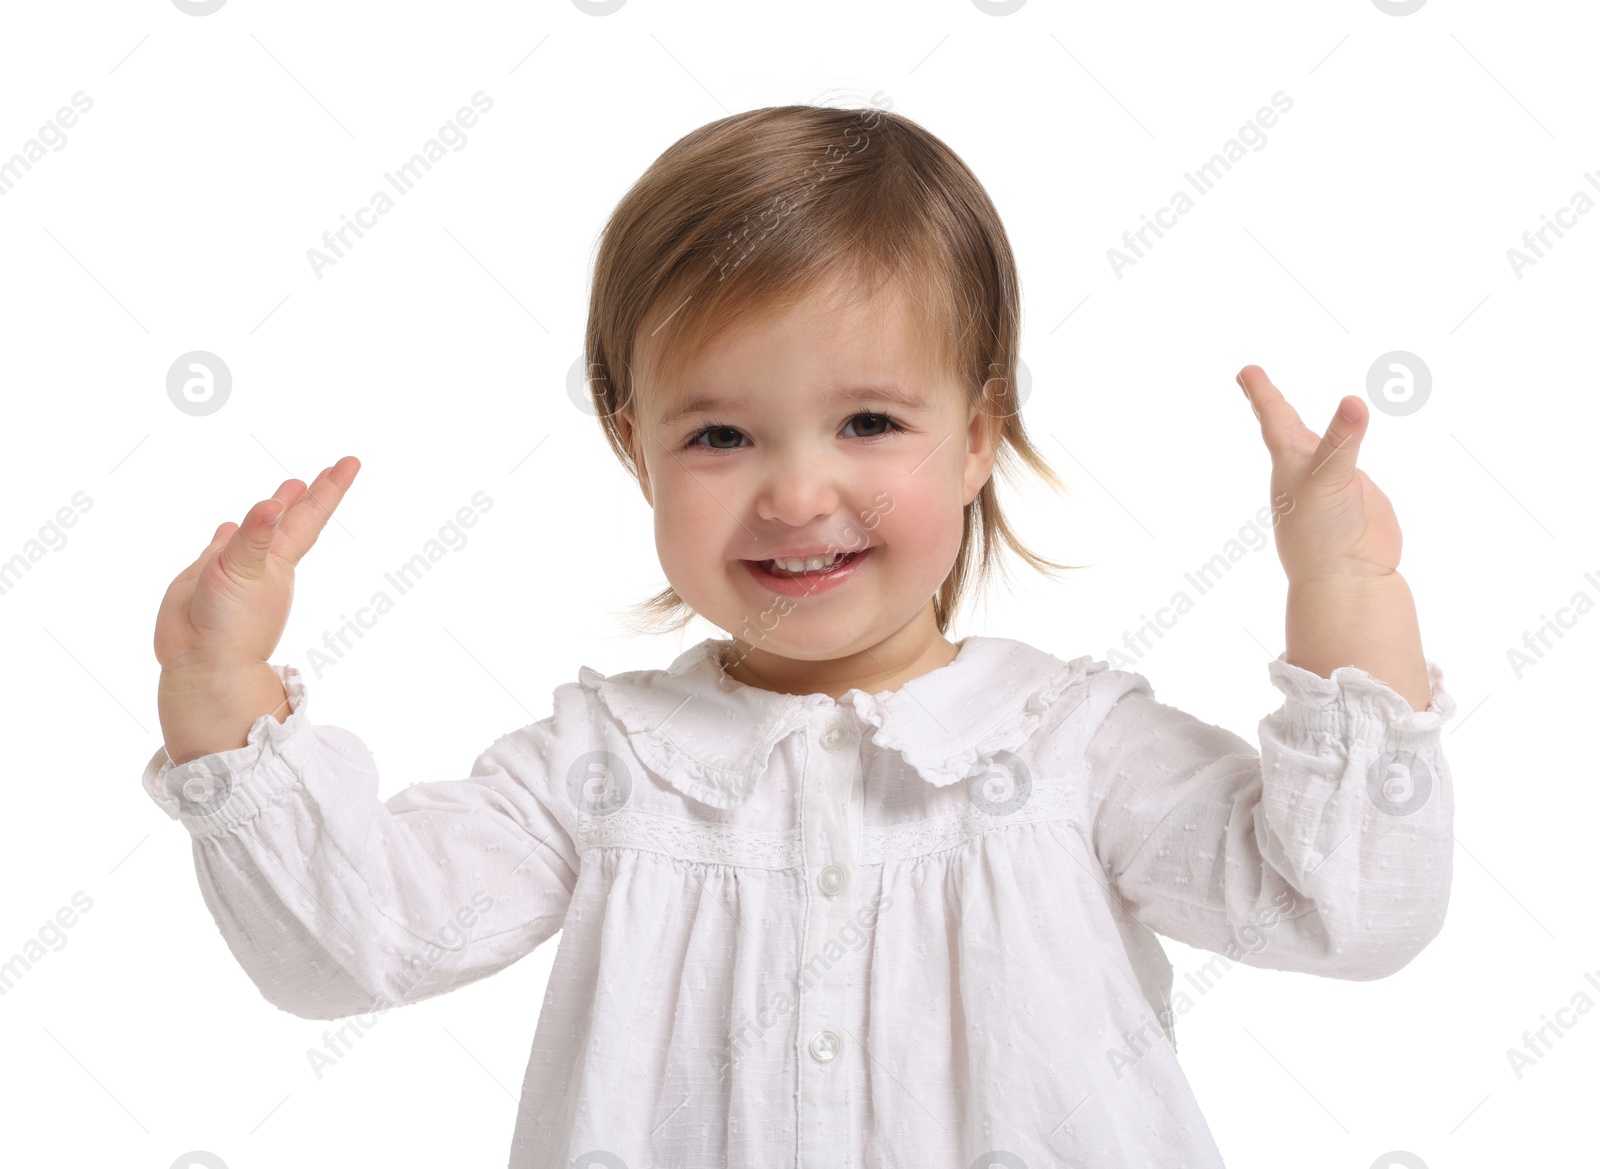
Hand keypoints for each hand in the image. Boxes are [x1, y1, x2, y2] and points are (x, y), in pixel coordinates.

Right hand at [154, 457, 360, 672]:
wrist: (202, 663)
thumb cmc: (233, 623)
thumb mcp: (246, 572)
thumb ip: (256, 537)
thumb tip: (273, 504)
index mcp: (279, 558)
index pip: (311, 514)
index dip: (331, 487)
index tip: (351, 462)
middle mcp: (262, 561)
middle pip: (292, 518)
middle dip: (309, 494)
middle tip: (330, 470)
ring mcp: (236, 569)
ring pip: (257, 533)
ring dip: (271, 512)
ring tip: (283, 494)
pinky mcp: (206, 579)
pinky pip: (221, 549)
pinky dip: (228, 535)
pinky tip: (228, 527)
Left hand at [1236, 366, 1399, 586]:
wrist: (1347, 577)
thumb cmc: (1323, 531)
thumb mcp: (1328, 479)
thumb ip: (1341, 441)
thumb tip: (1353, 402)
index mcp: (1291, 460)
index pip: (1274, 416)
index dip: (1262, 392)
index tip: (1244, 370)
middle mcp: (1307, 468)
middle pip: (1286, 426)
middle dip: (1270, 402)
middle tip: (1251, 378)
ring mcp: (1331, 481)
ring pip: (1318, 445)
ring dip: (1304, 428)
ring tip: (1287, 413)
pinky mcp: (1356, 494)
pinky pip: (1349, 464)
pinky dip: (1346, 450)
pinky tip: (1342, 451)